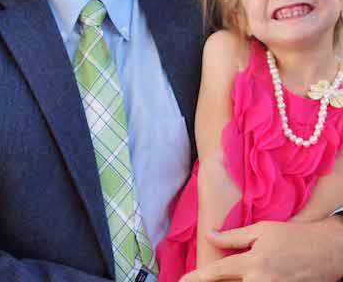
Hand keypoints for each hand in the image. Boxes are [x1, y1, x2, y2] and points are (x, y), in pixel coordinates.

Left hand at [179, 218, 342, 281]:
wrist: (325, 251)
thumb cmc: (291, 236)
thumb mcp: (260, 230)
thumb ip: (233, 236)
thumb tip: (210, 235)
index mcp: (253, 263)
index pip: (218, 272)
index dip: (198, 277)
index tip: (183, 280)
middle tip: (195, 280)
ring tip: (215, 277)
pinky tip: (242, 277)